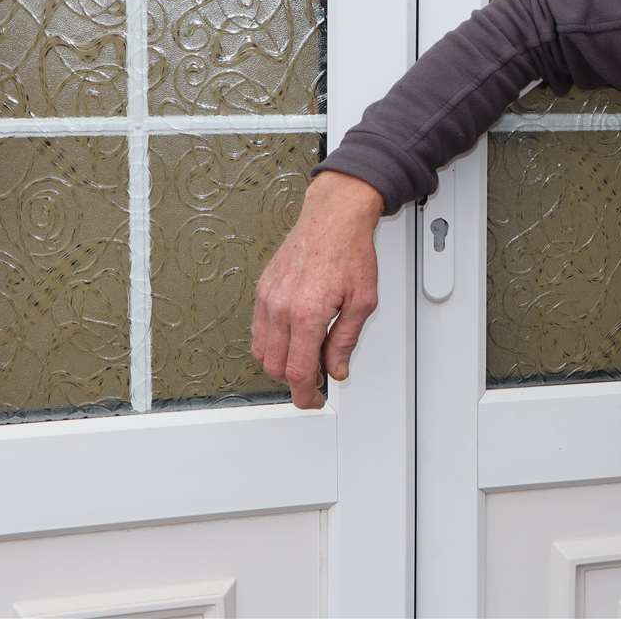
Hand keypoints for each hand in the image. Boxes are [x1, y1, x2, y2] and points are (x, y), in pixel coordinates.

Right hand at [250, 170, 383, 408]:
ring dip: (281, 363)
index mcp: (307, 314)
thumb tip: (337, 368)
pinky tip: (291, 340)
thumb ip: (346, 340)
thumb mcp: (362, 301)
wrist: (332, 219)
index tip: (313, 400)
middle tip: (315, 380)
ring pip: (262, 351)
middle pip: (275, 366)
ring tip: (306, 358)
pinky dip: (271, 344)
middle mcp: (280, 308)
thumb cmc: (349, 252)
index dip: (305, 394)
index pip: (298, 371)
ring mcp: (267, 299)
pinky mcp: (262, 291)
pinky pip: (257, 330)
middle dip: (295, 381)